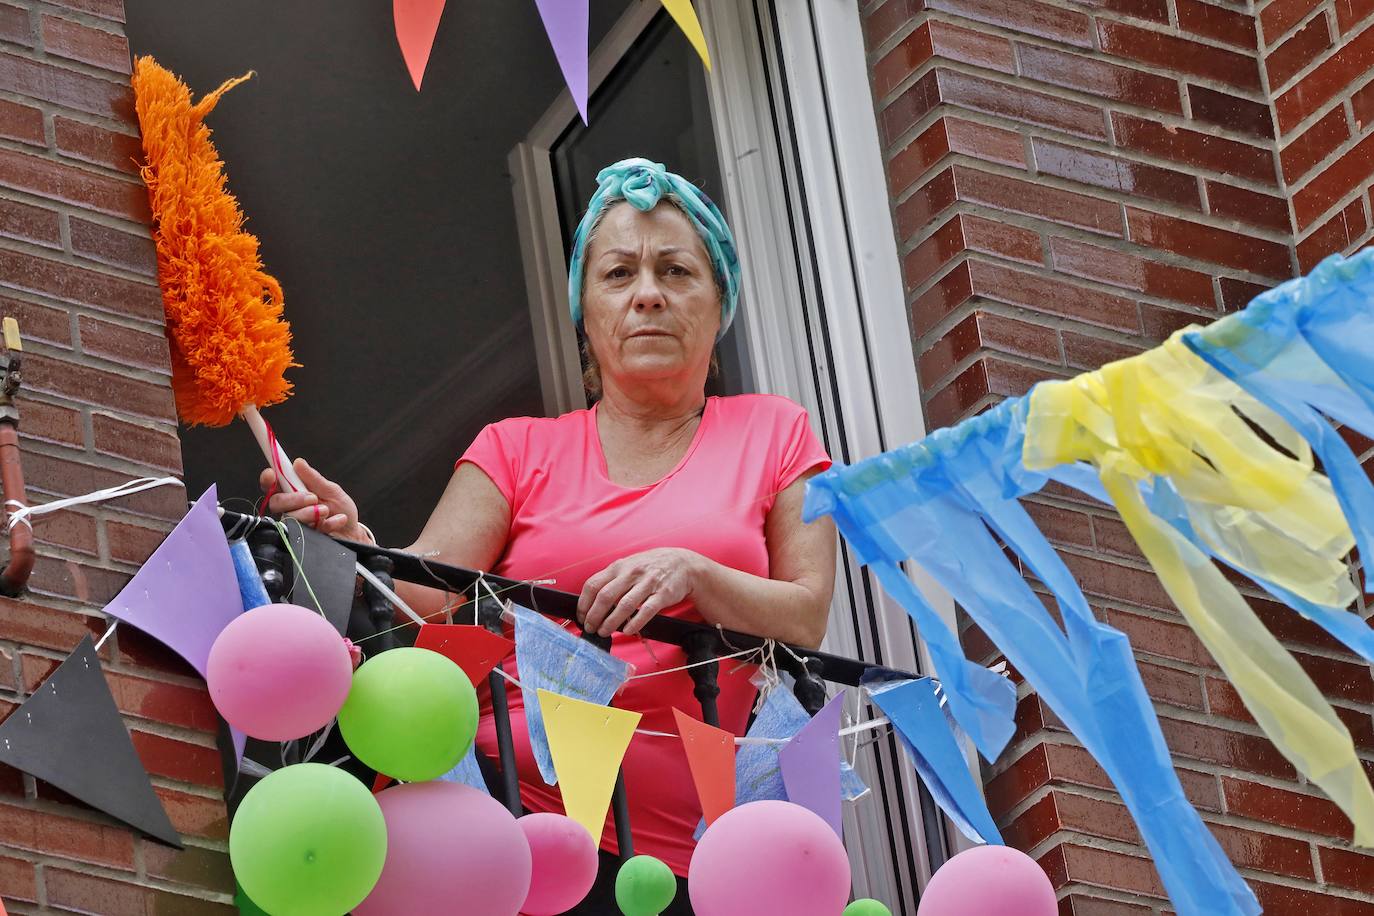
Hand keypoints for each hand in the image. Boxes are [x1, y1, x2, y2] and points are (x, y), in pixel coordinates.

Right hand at [259, 457, 369, 540]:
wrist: (353, 532)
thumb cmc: (340, 509)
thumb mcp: (331, 490)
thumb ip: (314, 479)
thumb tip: (298, 462)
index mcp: (293, 493)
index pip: (273, 486)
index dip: (267, 480)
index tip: (271, 473)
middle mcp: (291, 509)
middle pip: (276, 503)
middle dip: (292, 499)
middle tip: (312, 498)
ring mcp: (296, 525)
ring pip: (289, 519)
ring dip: (309, 513)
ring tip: (326, 510)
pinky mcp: (304, 539)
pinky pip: (308, 532)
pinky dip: (327, 523)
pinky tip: (338, 520)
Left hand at [578, 548, 700, 636]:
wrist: (682, 563)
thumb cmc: (650, 568)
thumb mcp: (628, 567)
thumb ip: (611, 581)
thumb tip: (592, 603)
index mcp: (618, 567)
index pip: (593, 585)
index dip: (584, 603)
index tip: (581, 617)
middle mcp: (631, 573)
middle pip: (605, 596)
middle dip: (594, 616)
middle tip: (590, 628)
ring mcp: (647, 583)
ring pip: (624, 605)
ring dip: (611, 622)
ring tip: (604, 632)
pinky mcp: (663, 594)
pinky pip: (646, 611)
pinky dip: (635, 623)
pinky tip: (627, 631)